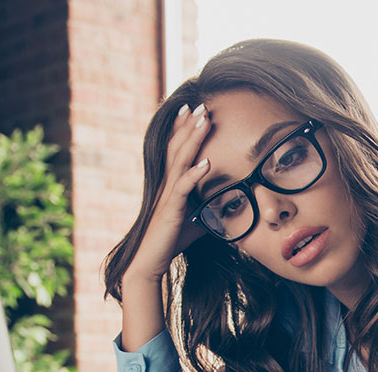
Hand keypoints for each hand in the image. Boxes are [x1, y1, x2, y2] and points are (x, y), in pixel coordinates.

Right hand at [124, 103, 213, 285]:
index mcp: (171, 184)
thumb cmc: (171, 240)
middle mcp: (167, 185)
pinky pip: (183, 189)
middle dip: (189, 126)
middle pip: (177, 148)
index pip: (176, 150)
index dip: (184, 129)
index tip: (193, 109)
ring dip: (193, 140)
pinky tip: (206, 163)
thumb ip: (207, 207)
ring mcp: (168, 196)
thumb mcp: (195, 219)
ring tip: (204, 121)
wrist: (150, 261)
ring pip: (180, 161)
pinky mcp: (171, 210)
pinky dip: (195, 174)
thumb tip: (227, 205)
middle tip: (201, 105)